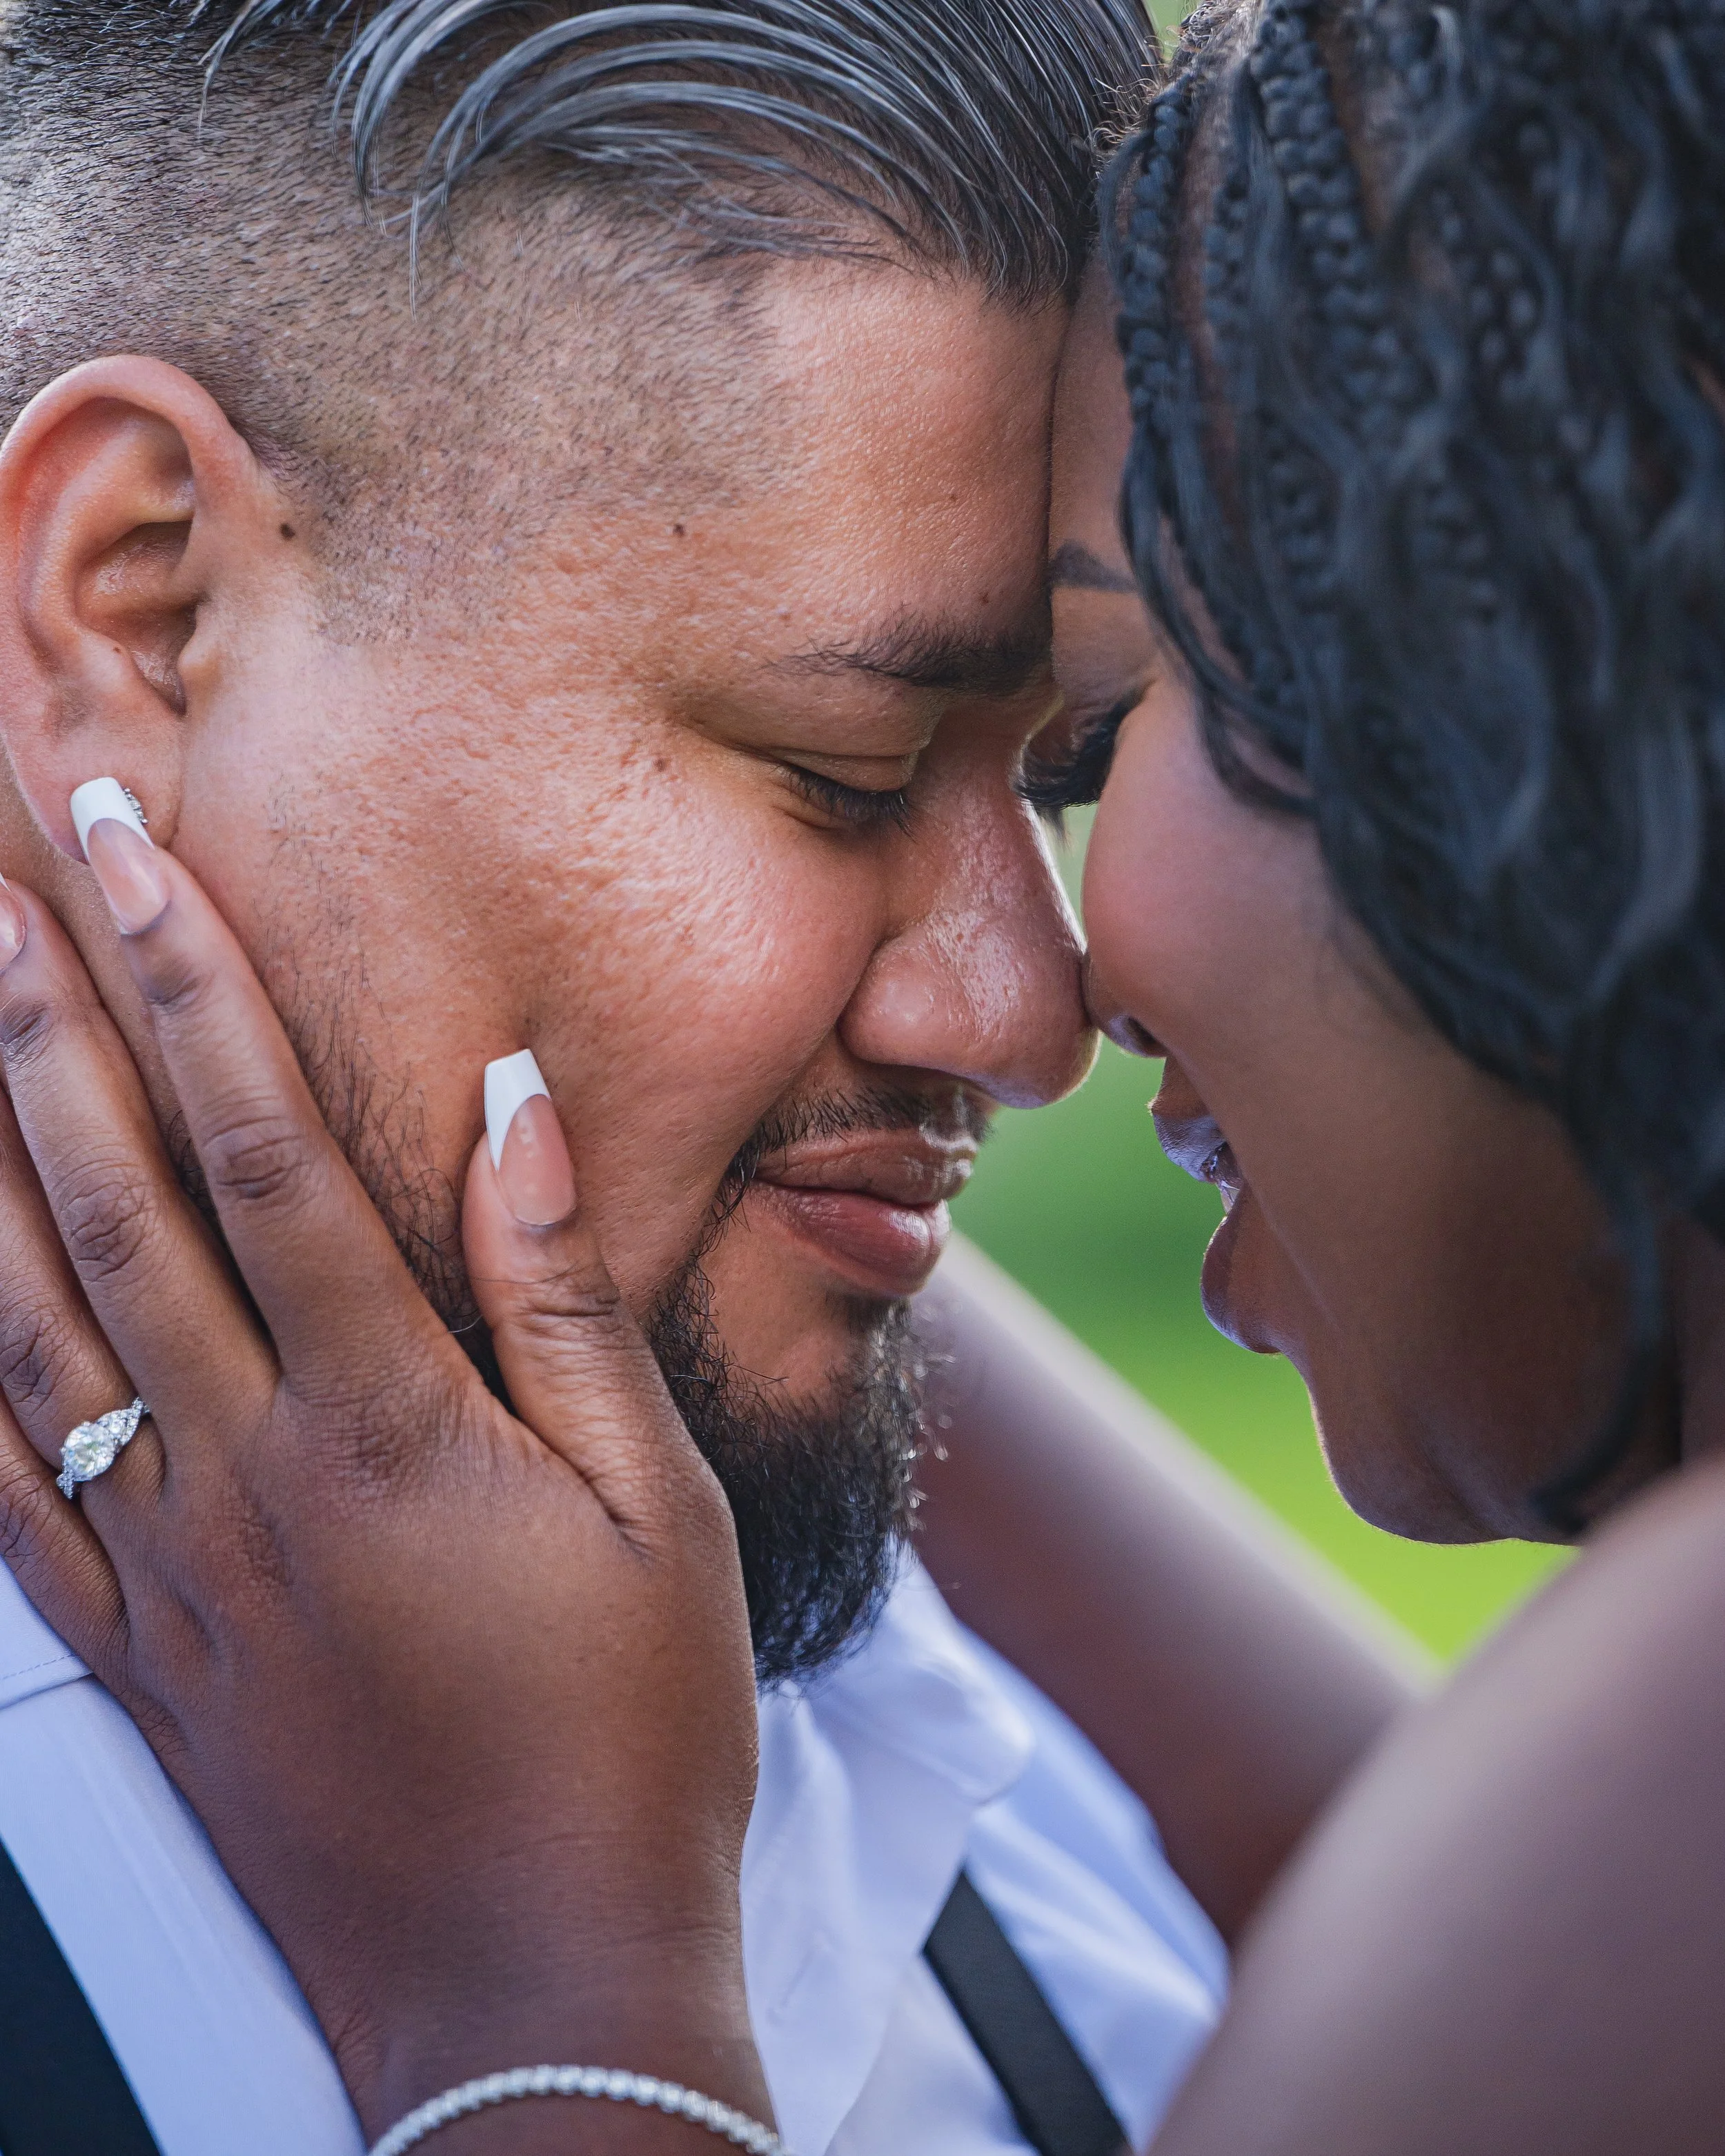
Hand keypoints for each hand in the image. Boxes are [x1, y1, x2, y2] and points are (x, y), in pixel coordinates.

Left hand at [0, 816, 769, 2147]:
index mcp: (390, 1421)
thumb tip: (516, 1110)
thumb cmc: (628, 1738)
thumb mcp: (653, 1502)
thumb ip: (562, 1295)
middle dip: (45, 1016)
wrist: (534, 1988)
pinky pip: (8, 1493)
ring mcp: (176, 1567)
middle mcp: (254, 1473)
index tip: (127, 850)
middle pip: (116, 1201)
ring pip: (31, 1326)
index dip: (187, 981)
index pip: (263, 1146)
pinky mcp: (142, 1654)